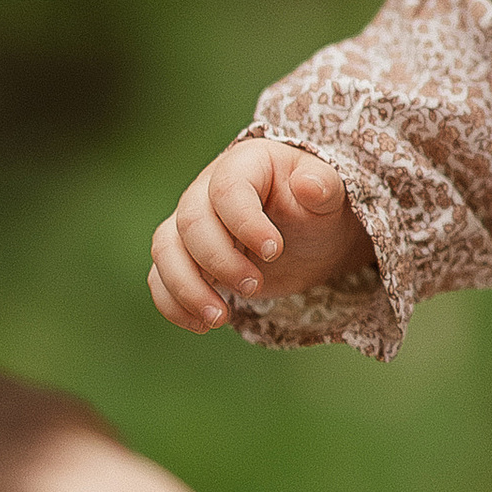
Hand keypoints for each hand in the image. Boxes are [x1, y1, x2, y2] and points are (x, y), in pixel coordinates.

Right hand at [148, 138, 374, 330]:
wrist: (309, 239)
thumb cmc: (317, 211)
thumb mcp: (330, 196)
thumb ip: (323, 187)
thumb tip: (310, 186)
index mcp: (244, 165)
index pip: (227, 189)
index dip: (245, 223)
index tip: (274, 251)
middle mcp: (206, 190)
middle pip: (191, 222)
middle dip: (219, 261)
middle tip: (256, 286)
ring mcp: (189, 224)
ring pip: (166, 251)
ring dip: (187, 288)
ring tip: (220, 318)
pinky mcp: (184, 258)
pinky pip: (160, 278)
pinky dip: (173, 304)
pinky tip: (202, 326)